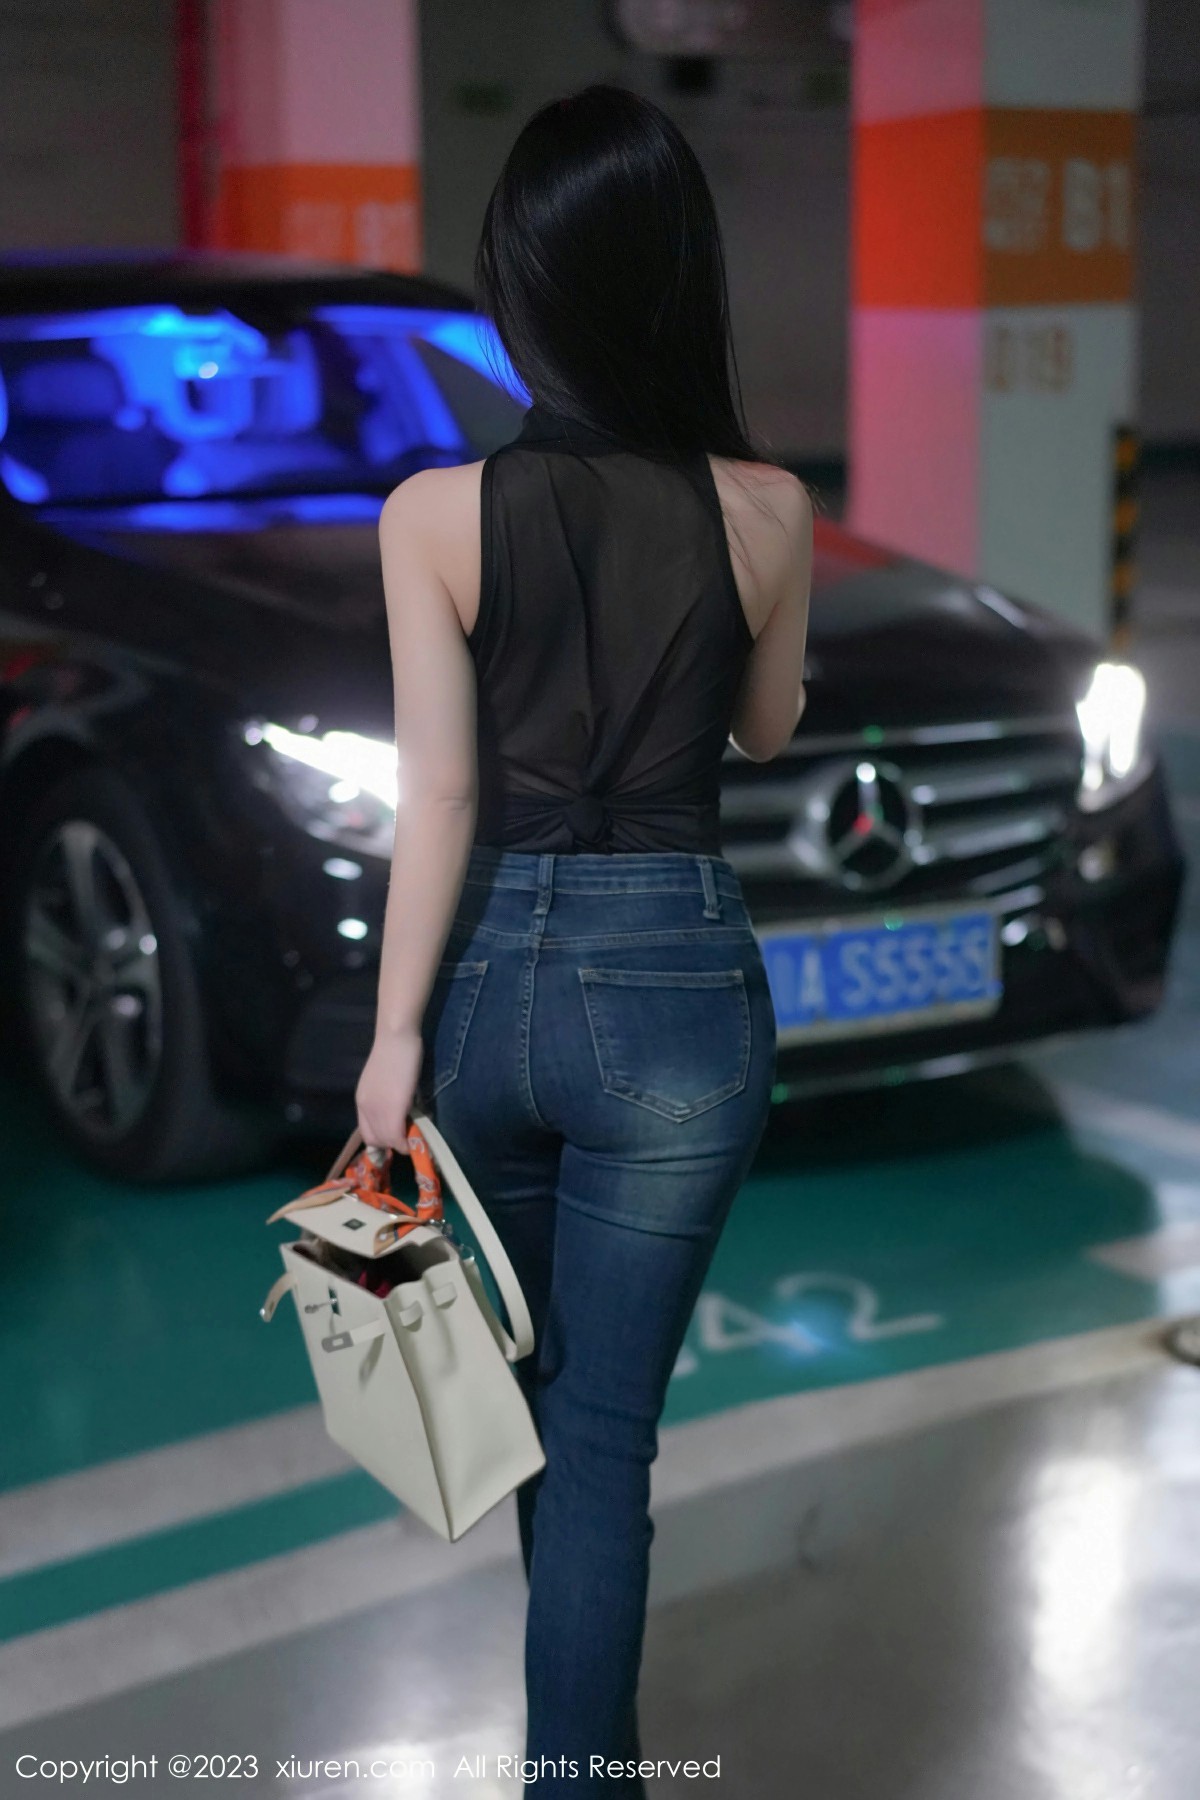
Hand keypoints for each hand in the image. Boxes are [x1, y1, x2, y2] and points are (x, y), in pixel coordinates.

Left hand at [355, 1026, 424, 1151]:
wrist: (396, 1038)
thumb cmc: (395, 1052)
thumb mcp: (385, 1080)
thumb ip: (387, 1098)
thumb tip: (402, 1113)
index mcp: (362, 1101)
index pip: (367, 1133)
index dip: (383, 1140)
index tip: (398, 1138)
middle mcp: (365, 1108)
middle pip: (375, 1140)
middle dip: (392, 1144)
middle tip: (409, 1136)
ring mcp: (377, 1110)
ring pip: (386, 1141)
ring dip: (401, 1144)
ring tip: (415, 1135)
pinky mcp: (393, 1109)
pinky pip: (397, 1137)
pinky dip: (407, 1143)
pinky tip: (417, 1137)